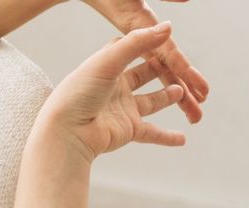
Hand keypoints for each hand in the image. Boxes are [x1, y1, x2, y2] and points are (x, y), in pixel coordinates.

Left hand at [36, 22, 187, 162]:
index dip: (146, 44)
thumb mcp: (107, 62)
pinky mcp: (127, 130)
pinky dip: (167, 137)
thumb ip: (137, 43)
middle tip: (178, 65)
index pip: (130, 51)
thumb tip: (167, 27)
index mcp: (106, 68)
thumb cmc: (77, 95)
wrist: (66, 133)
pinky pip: (152, 134)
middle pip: (144, 75)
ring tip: (182, 92)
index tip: (163, 37)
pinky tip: (182, 138)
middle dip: (161, 70)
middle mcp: (114, 89)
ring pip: (152, 102)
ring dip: (168, 97)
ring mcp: (122, 110)